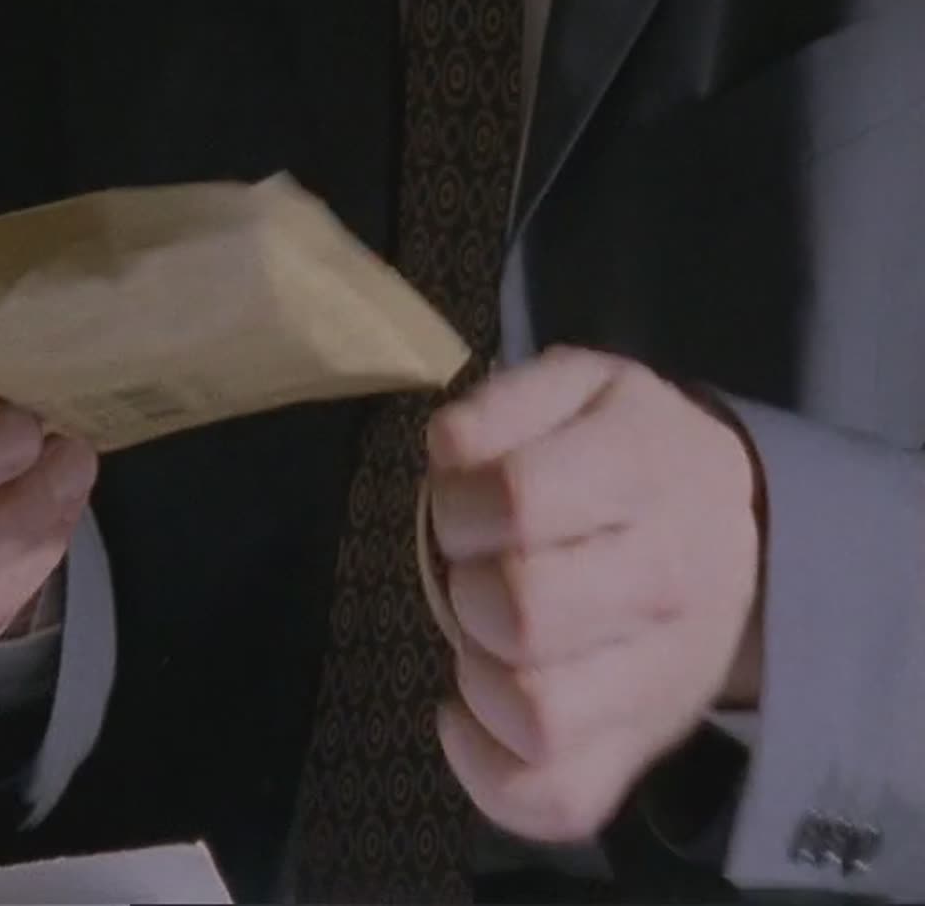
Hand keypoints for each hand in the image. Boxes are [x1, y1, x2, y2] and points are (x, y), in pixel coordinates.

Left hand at [425, 345, 761, 843]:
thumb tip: (448, 456)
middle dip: (465, 585)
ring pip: (535, 716)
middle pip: (519, 614)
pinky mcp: (636, 750)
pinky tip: (467, 709)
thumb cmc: (631, 454)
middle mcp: (663, 583)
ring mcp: (657, 680)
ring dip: (474, 674)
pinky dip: (484, 767)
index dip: (459, 503)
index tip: (465, 505)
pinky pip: (550, 799)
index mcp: (644, 472)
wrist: (739, 535)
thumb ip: (501, 404)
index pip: (515, 501)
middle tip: (480, 568)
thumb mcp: (577, 388)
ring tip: (485, 636)